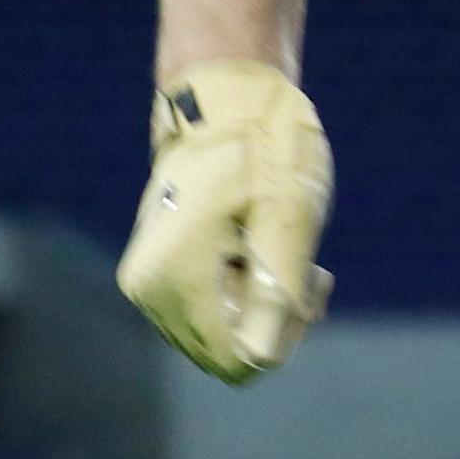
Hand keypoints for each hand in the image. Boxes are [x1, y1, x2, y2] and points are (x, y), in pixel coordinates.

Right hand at [118, 61, 334, 382]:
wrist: (226, 99)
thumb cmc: (264, 149)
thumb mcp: (289, 218)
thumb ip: (278, 294)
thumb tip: (260, 359)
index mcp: (174, 278)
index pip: (235, 359)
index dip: (283, 334)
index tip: (310, 281)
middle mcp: (149, 290)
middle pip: (225, 350)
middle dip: (276, 319)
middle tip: (310, 267)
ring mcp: (149, 282)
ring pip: (219, 334)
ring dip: (264, 305)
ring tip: (288, 250)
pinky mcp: (159, 273)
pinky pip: (208, 311)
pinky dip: (245, 292)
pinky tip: (267, 252)